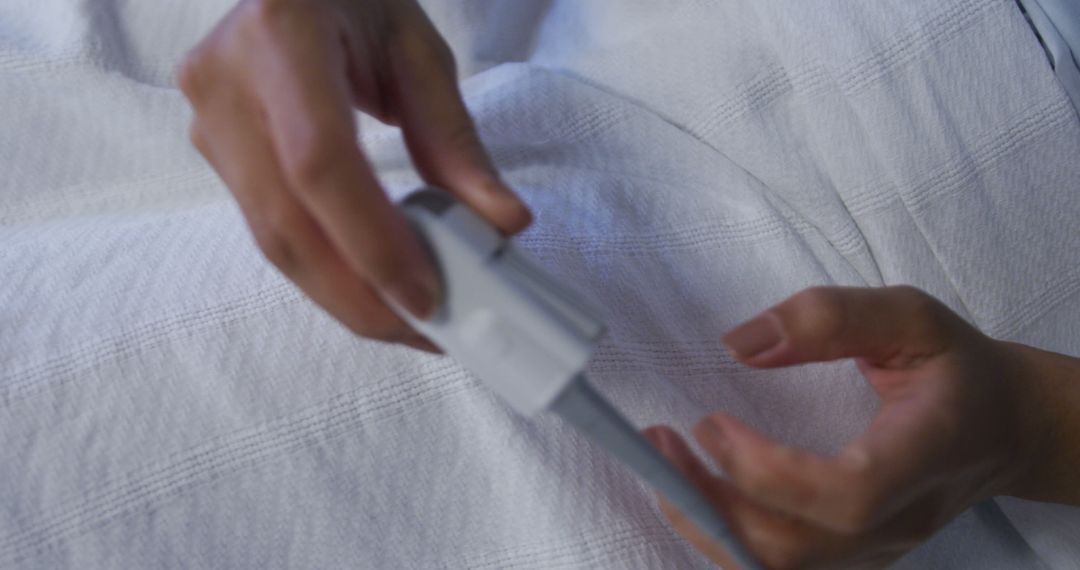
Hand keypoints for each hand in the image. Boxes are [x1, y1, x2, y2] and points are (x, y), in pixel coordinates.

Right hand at [177, 0, 530, 350]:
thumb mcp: (418, 52)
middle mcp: (227, 82)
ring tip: (408, 322)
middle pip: (288, 222)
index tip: (426, 297)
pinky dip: (324, 269)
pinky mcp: (213, 149)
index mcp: (283, 35)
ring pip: (272, 240)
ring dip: (343, 295)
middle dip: (361, 296)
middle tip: (427, 333)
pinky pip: (269, 227)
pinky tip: (370, 288)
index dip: (372, 242)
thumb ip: (456, 140)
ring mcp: (208, 119)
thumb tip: (503, 223)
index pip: (321, 162)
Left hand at [644, 286, 1079, 568]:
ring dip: (710, 524)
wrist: (1004, 428)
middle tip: (663, 443)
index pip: (847, 496)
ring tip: (668, 465)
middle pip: (799, 549)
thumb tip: (740, 344)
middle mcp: (900, 519)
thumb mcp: (909, 317)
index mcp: (923, 455)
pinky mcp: (852, 553)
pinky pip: (780, 565)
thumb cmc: (955, 368)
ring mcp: (876, 547)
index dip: (769, 472)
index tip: (710, 422)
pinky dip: (728, 536)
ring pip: (782, 568)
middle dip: (714, 502)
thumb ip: (831, 318)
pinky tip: (697, 491)